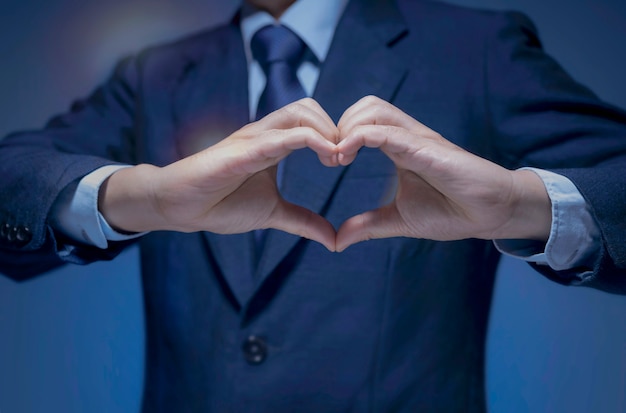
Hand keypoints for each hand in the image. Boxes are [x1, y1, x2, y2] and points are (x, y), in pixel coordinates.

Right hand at [99, 98, 338, 250]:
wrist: (180, 208)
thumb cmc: (220, 205)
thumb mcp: (273, 214)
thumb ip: (303, 222)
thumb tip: (333, 239)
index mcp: (273, 144)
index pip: (311, 120)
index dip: (334, 135)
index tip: (346, 161)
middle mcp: (265, 134)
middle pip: (309, 107)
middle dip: (335, 128)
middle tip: (345, 158)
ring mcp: (254, 138)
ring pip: (300, 112)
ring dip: (327, 130)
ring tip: (337, 159)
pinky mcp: (244, 149)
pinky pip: (283, 135)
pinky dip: (312, 140)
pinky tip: (328, 158)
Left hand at [335, 96, 550, 251]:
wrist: (490, 214)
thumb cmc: (452, 212)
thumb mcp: (398, 220)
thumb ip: (367, 225)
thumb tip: (338, 241)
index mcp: (399, 148)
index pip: (363, 122)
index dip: (339, 136)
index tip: (328, 162)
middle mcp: (407, 136)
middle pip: (365, 106)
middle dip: (340, 125)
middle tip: (330, 157)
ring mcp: (417, 139)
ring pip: (374, 109)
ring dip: (348, 127)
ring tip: (338, 157)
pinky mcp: (426, 148)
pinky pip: (388, 131)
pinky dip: (361, 136)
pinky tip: (345, 155)